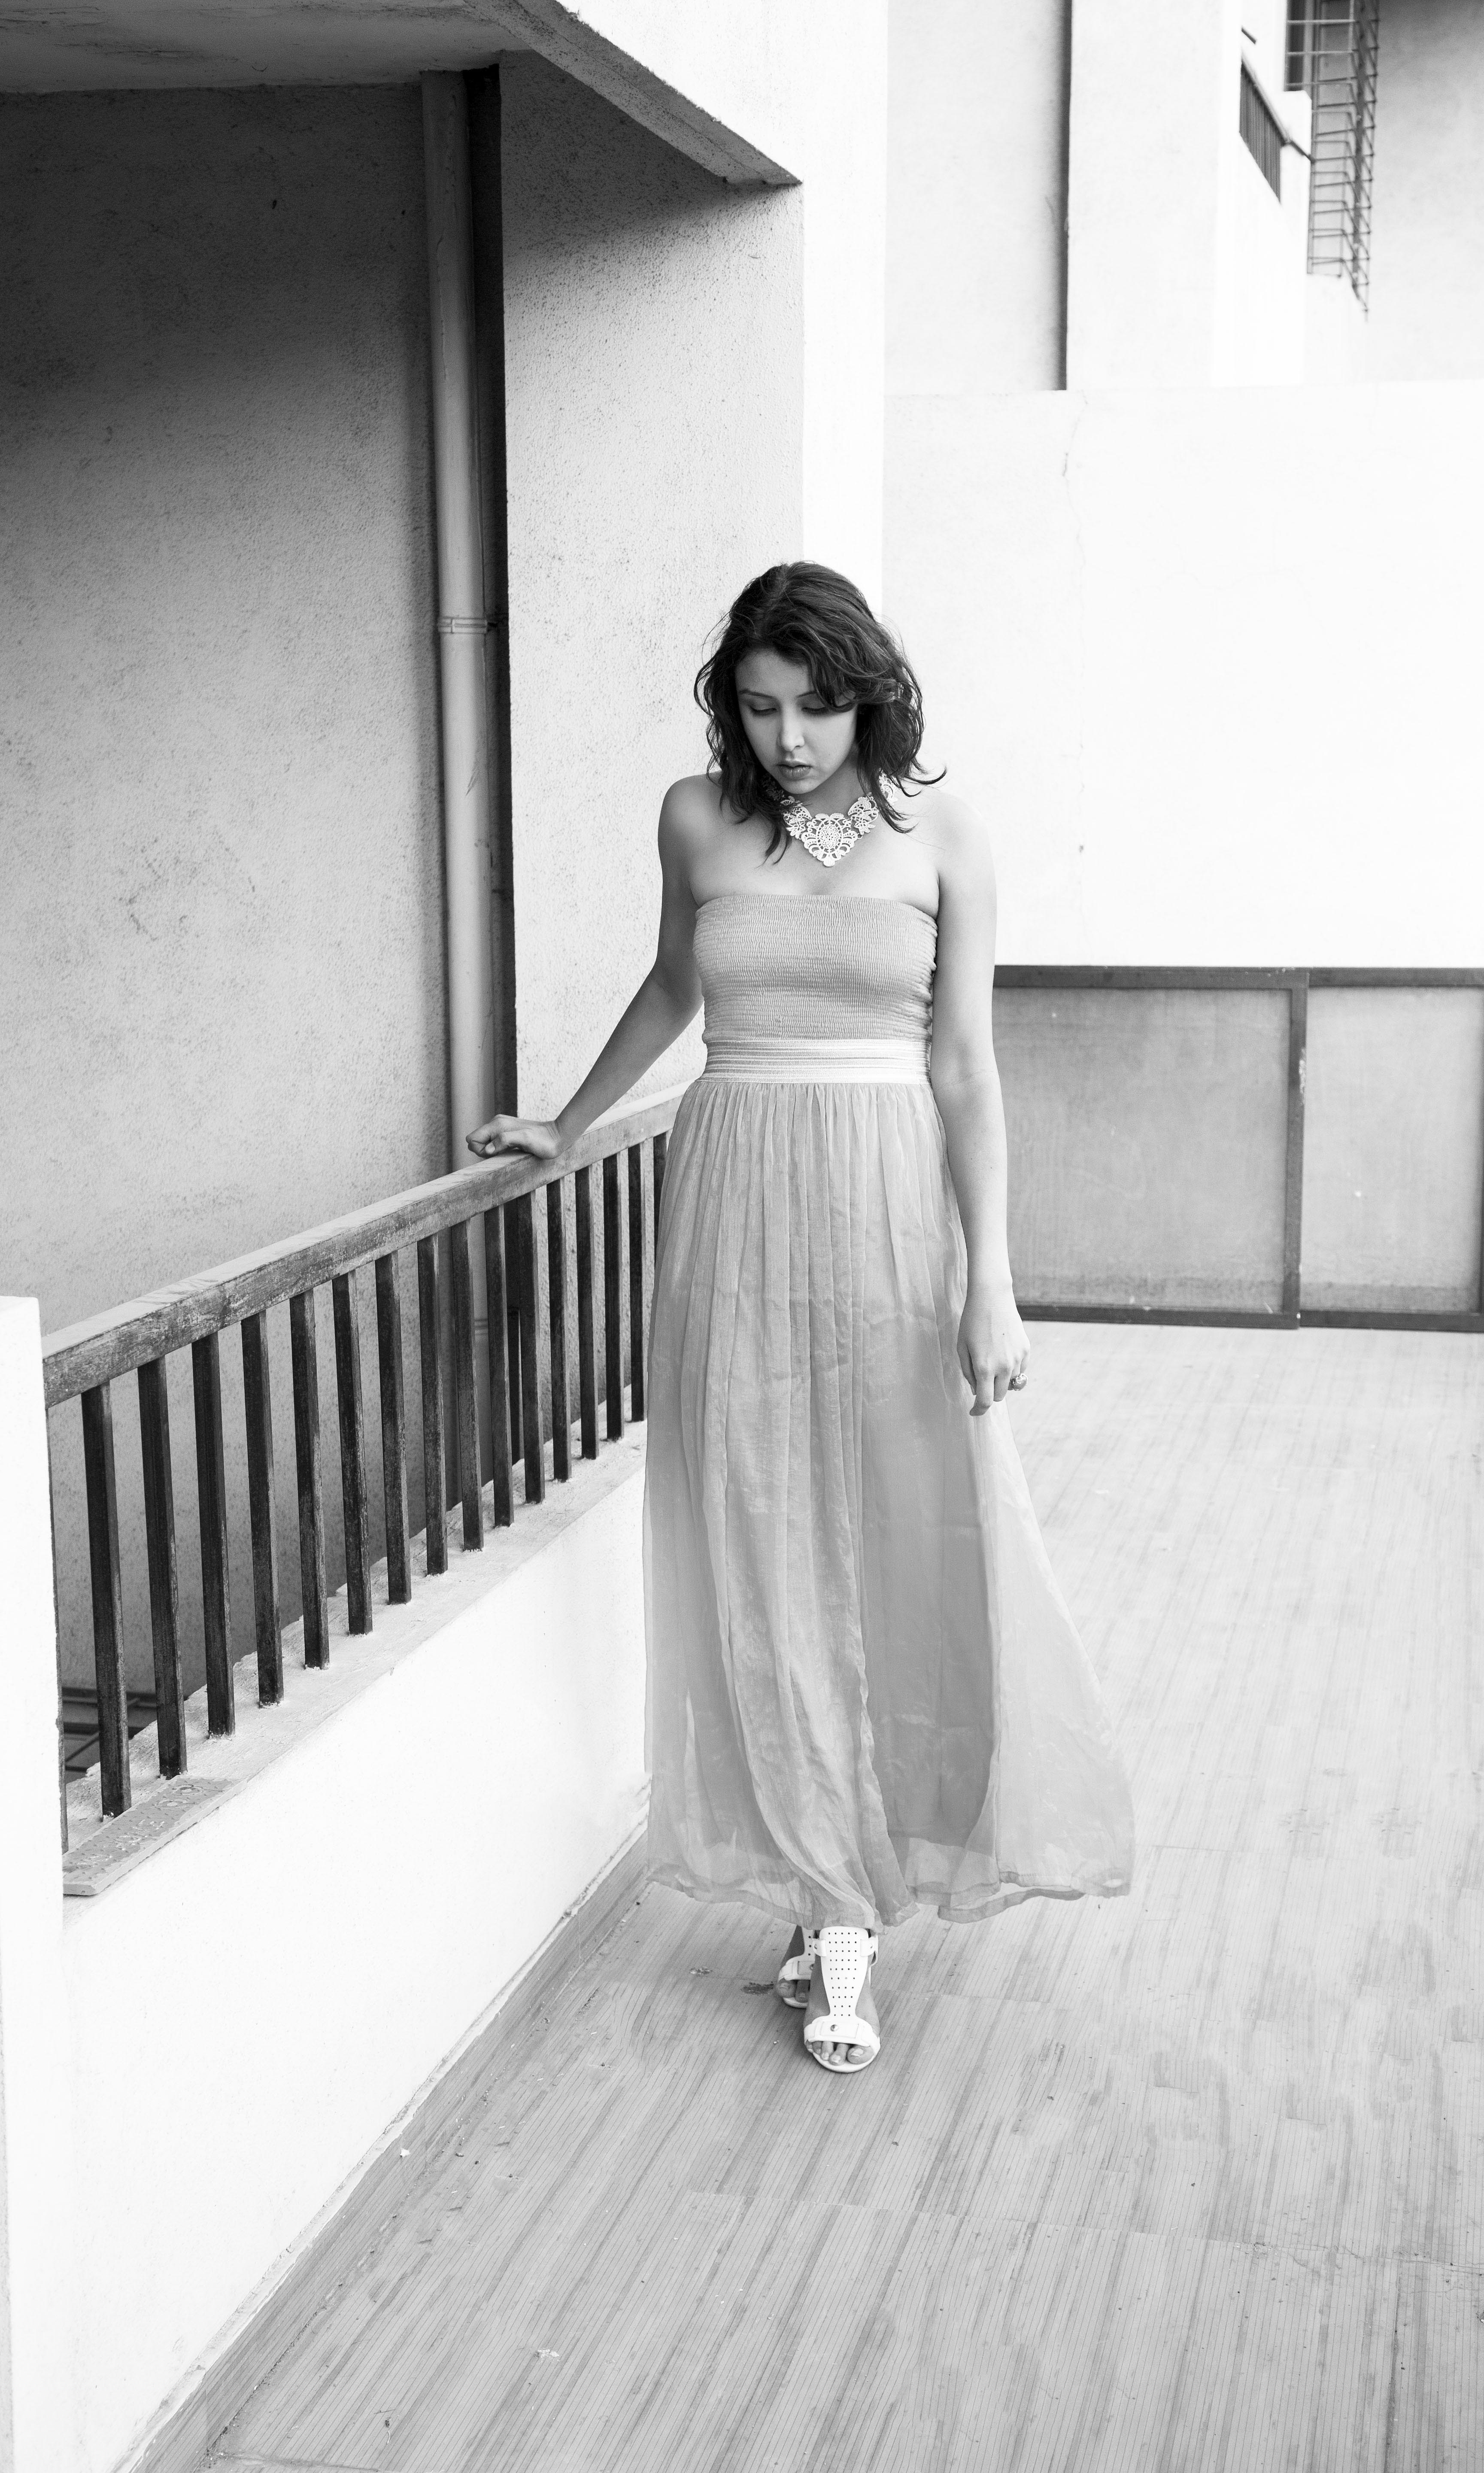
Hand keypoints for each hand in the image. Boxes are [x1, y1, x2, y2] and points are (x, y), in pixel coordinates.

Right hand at [465, 1113, 560, 1163]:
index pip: (472, 1139)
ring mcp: (501, 1128)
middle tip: (503, 1153)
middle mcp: (497, 1124)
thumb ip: (505, 1140)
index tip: (496, 1153)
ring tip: (509, 1151)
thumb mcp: (525, 1140)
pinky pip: (493, 1143)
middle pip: (475, 1140)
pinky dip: (497, 1149)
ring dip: (491, 1151)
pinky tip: (511, 1150)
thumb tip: (486, 1149)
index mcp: (497, 1124)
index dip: (479, 1150)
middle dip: (483, 1151)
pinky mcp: (507, 1133)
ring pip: (484, 1142)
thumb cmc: (543, 1141)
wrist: (557, 1136)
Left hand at [956, 1281, 1028, 1414]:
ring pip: (1011, 1383)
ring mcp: (1017, 1358)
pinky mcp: (1026, 1349)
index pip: (985, 1401)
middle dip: (989, 1393)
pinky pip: (1020, 1369)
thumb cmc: (972, 1322)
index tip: (973, 1412)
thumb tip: (977, 1390)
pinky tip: (1003, 1353)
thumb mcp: (962, 1348)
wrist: (992, 1298)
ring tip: (991, 1361)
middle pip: (999, 1396)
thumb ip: (968, 1372)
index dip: (978, 1410)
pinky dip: (1012, 1369)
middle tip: (981, 1382)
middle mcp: (1003, 1366)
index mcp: (984, 1367)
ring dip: (1001, 1380)